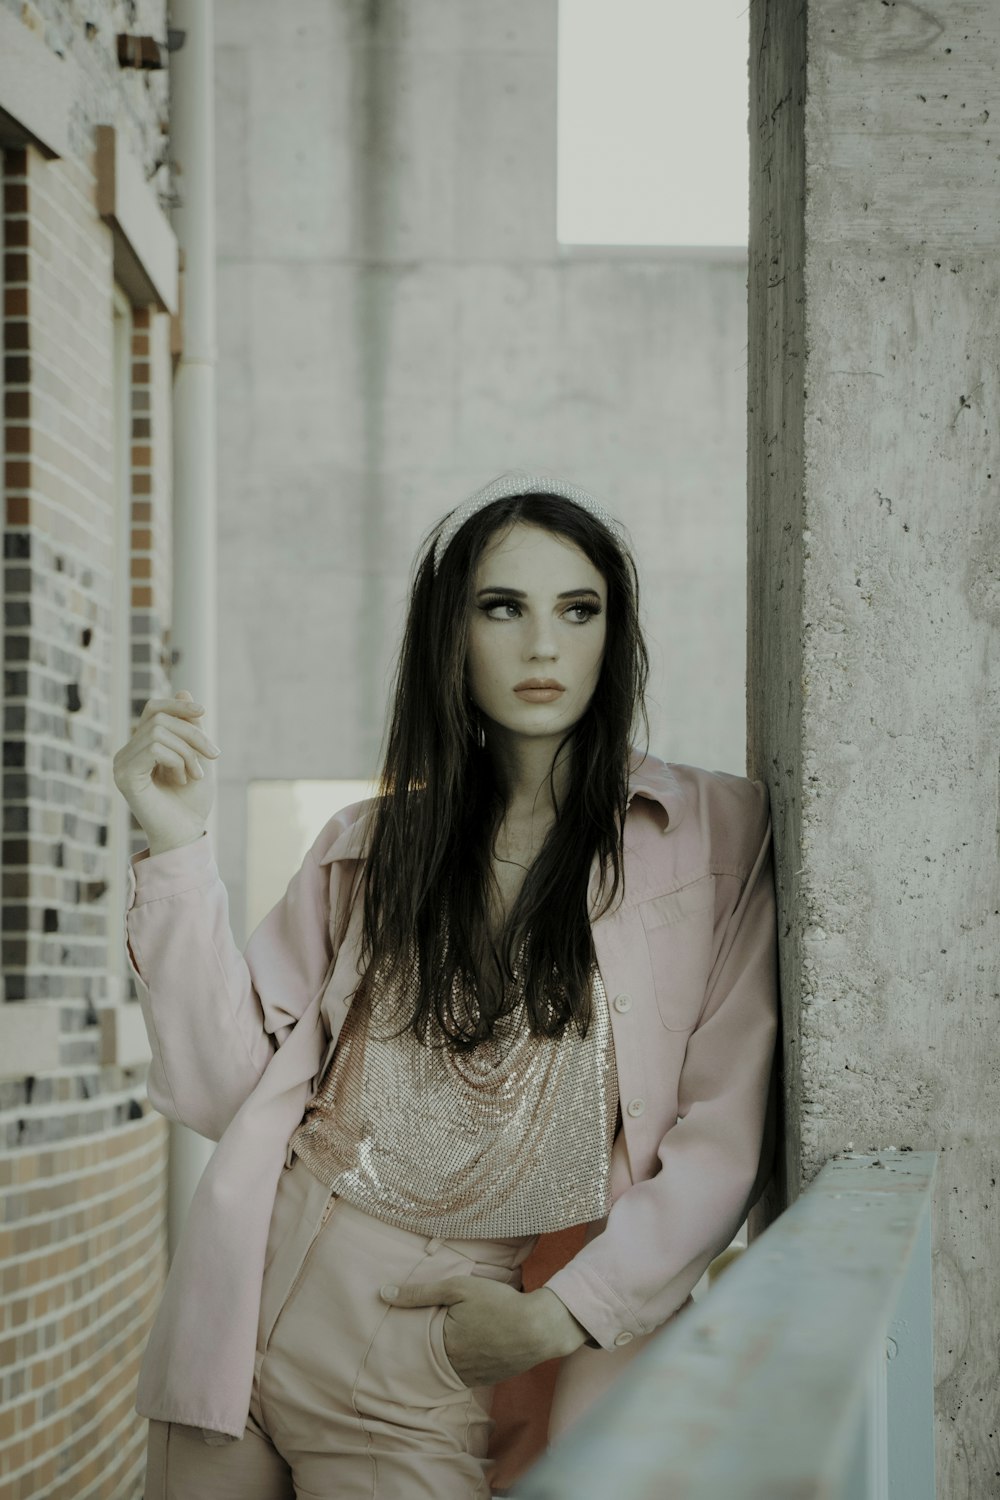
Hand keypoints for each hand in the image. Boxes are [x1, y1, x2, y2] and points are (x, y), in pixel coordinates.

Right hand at [112, 690, 220, 853]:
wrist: (186, 835)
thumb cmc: (191, 801)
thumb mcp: (198, 756)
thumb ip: (189, 727)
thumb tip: (183, 690)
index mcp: (141, 746)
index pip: (153, 709)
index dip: (177, 704)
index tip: (203, 711)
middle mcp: (126, 753)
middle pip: (160, 718)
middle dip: (193, 734)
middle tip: (213, 756)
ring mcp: (121, 764)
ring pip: (159, 732)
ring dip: (188, 751)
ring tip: (195, 775)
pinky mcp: (124, 776)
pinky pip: (154, 748)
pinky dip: (177, 759)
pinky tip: (183, 779)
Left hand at [379, 1278, 587, 1386]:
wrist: (541, 1327)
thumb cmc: (498, 1303)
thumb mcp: (458, 1289)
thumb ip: (420, 1293)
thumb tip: (383, 1294)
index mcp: (443, 1347)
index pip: (415, 1343)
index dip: (412, 1329)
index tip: (405, 1324)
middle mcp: (455, 1369)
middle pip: (432, 1356)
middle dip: (428, 1343)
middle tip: (439, 1326)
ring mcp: (474, 1377)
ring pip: (450, 1366)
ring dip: (448, 1353)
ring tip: (456, 1335)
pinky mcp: (490, 1379)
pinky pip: (469, 1371)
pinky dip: (466, 1359)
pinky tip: (473, 1344)